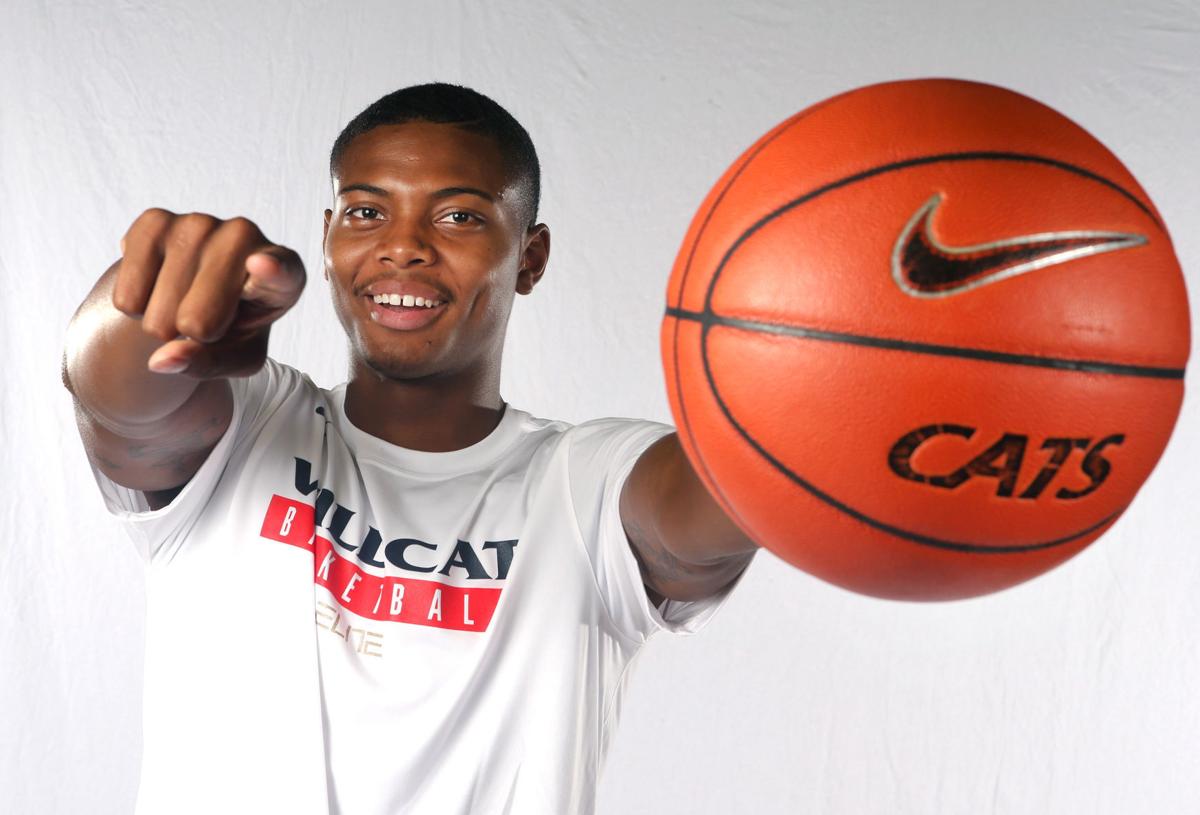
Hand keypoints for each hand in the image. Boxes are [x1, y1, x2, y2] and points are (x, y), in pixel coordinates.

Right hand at [113, 209, 305, 377]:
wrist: (194, 294)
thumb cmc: (231, 327)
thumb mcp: (235, 356)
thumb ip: (209, 364)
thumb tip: (162, 359)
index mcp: (285, 273)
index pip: (280, 271)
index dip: (270, 270)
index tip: (262, 264)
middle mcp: (245, 236)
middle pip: (198, 318)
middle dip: (191, 336)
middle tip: (207, 321)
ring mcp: (200, 222)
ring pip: (160, 308)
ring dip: (162, 322)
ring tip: (184, 302)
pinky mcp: (156, 221)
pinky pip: (128, 290)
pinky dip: (134, 305)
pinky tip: (157, 287)